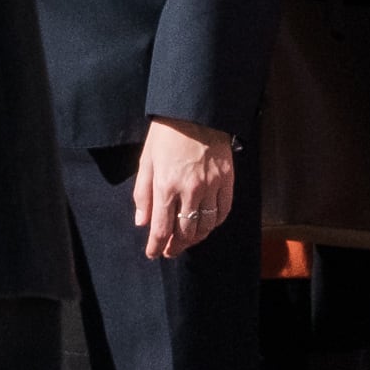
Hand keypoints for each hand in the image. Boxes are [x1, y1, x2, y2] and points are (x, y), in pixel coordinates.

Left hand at [132, 115, 239, 258]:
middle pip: (186, 231)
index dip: (157, 245)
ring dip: (196, 238)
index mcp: (166, 185)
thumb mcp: (146, 161)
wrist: (196, 115)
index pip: (161, 226)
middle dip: (176, 245)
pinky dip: (215, 224)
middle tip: (170, 251)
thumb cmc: (165, 136)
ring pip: (207, 225)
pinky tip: (206, 226)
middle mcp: (190, 190)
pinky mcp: (228, 182)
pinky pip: (224, 212)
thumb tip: (141, 222)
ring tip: (186, 242)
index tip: (153, 254)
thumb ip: (143, 194)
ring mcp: (212, 187)